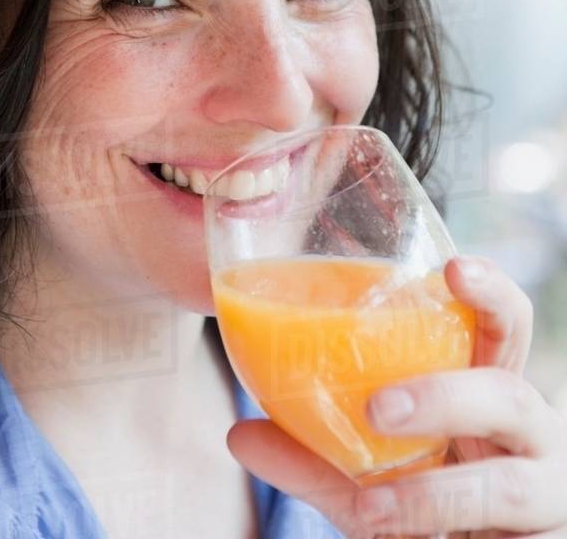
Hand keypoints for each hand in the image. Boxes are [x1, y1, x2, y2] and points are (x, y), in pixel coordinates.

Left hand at [226, 256, 566, 537]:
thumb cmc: (433, 505)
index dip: (491, 294)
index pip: (507, 327)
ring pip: (507, 487)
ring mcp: (543, 499)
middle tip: (378, 408)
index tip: (452, 267)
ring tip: (371, 509)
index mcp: (491, 392)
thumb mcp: (372, 475)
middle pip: (512, 397)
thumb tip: (239, 432)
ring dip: (434, 497)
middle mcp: (528, 438)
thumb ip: (314, 454)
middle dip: (447, 398)